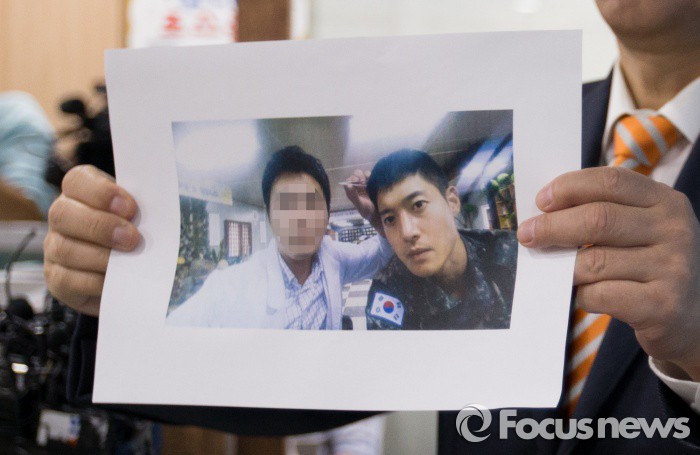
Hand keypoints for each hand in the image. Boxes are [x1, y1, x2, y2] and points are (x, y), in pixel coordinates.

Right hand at [44, 165, 139, 315]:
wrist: (129, 270)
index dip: (101, 193)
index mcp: (80, 192)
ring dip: (98, 255)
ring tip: (127, 260)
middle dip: (100, 226)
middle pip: (62, 214)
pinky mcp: (58, 279)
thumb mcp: (140, 214)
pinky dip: (92, 281)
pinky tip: (114, 279)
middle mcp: (62, 217)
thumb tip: (158, 213)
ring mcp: (55, 248)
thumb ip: (142, 208)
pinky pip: (66, 280)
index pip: (77, 181)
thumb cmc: (136, 231)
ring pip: (64, 249)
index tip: (130, 207)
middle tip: (132, 238)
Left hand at [344, 169, 383, 235]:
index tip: (355, 181)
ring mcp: (365, 184)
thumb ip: (353, 195)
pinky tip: (371, 179)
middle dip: (357, 176)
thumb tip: (348, 185)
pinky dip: (370, 175)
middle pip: (355, 176)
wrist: (380, 213)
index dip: (351, 179)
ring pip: (362, 174)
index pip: (348, 181)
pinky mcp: (372, 183)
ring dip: (363, 175)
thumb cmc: (368, 210)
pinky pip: (370, 175)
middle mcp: (357, 187)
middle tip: (361, 181)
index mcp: (352, 192)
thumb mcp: (360, 204)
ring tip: (366, 181)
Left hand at [517, 167, 699, 380]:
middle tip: (527, 235)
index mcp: (666, 202)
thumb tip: (544, 213)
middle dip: (552, 227)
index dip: (569, 187)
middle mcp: (675, 229)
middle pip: (598, 219)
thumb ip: (605, 214)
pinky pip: (601, 294)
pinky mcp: (662, 305)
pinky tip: (584, 295)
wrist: (693, 318)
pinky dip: (582, 295)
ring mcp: (673, 267)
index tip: (541, 201)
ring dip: (564, 268)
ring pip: (594, 261)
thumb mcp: (641, 230)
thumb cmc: (650, 267)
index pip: (611, 181)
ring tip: (556, 272)